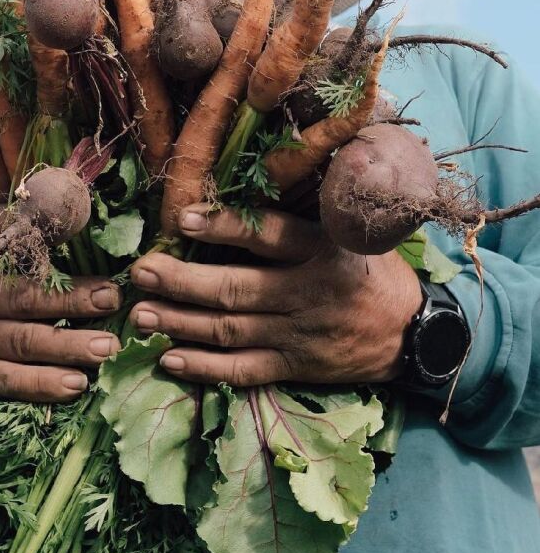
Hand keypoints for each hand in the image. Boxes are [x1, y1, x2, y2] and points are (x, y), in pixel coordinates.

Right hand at [0, 204, 120, 400]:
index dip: (24, 222)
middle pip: (22, 295)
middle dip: (70, 299)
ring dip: (68, 345)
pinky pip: (8, 381)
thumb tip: (77, 208)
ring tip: (107, 348)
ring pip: (21, 341)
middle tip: (113, 300)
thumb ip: (26, 232)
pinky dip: (43, 384)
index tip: (68, 220)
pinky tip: (76, 385)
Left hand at [129, 204, 421, 386]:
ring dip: (181, 322)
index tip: (183, 218)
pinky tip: (169, 359)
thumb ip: (304, 215)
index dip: (225, 227)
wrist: (412, 333)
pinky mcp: (297, 367)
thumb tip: (251, 181)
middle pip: (238, 289)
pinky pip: (245, 370)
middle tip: (139, 272)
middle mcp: (310, 291)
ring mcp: (301, 334)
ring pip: (232, 330)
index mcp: (323, 249)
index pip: (269, 235)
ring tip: (140, 313)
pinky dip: (206, 368)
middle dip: (182, 281)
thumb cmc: (370, 271)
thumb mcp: (351, 233)